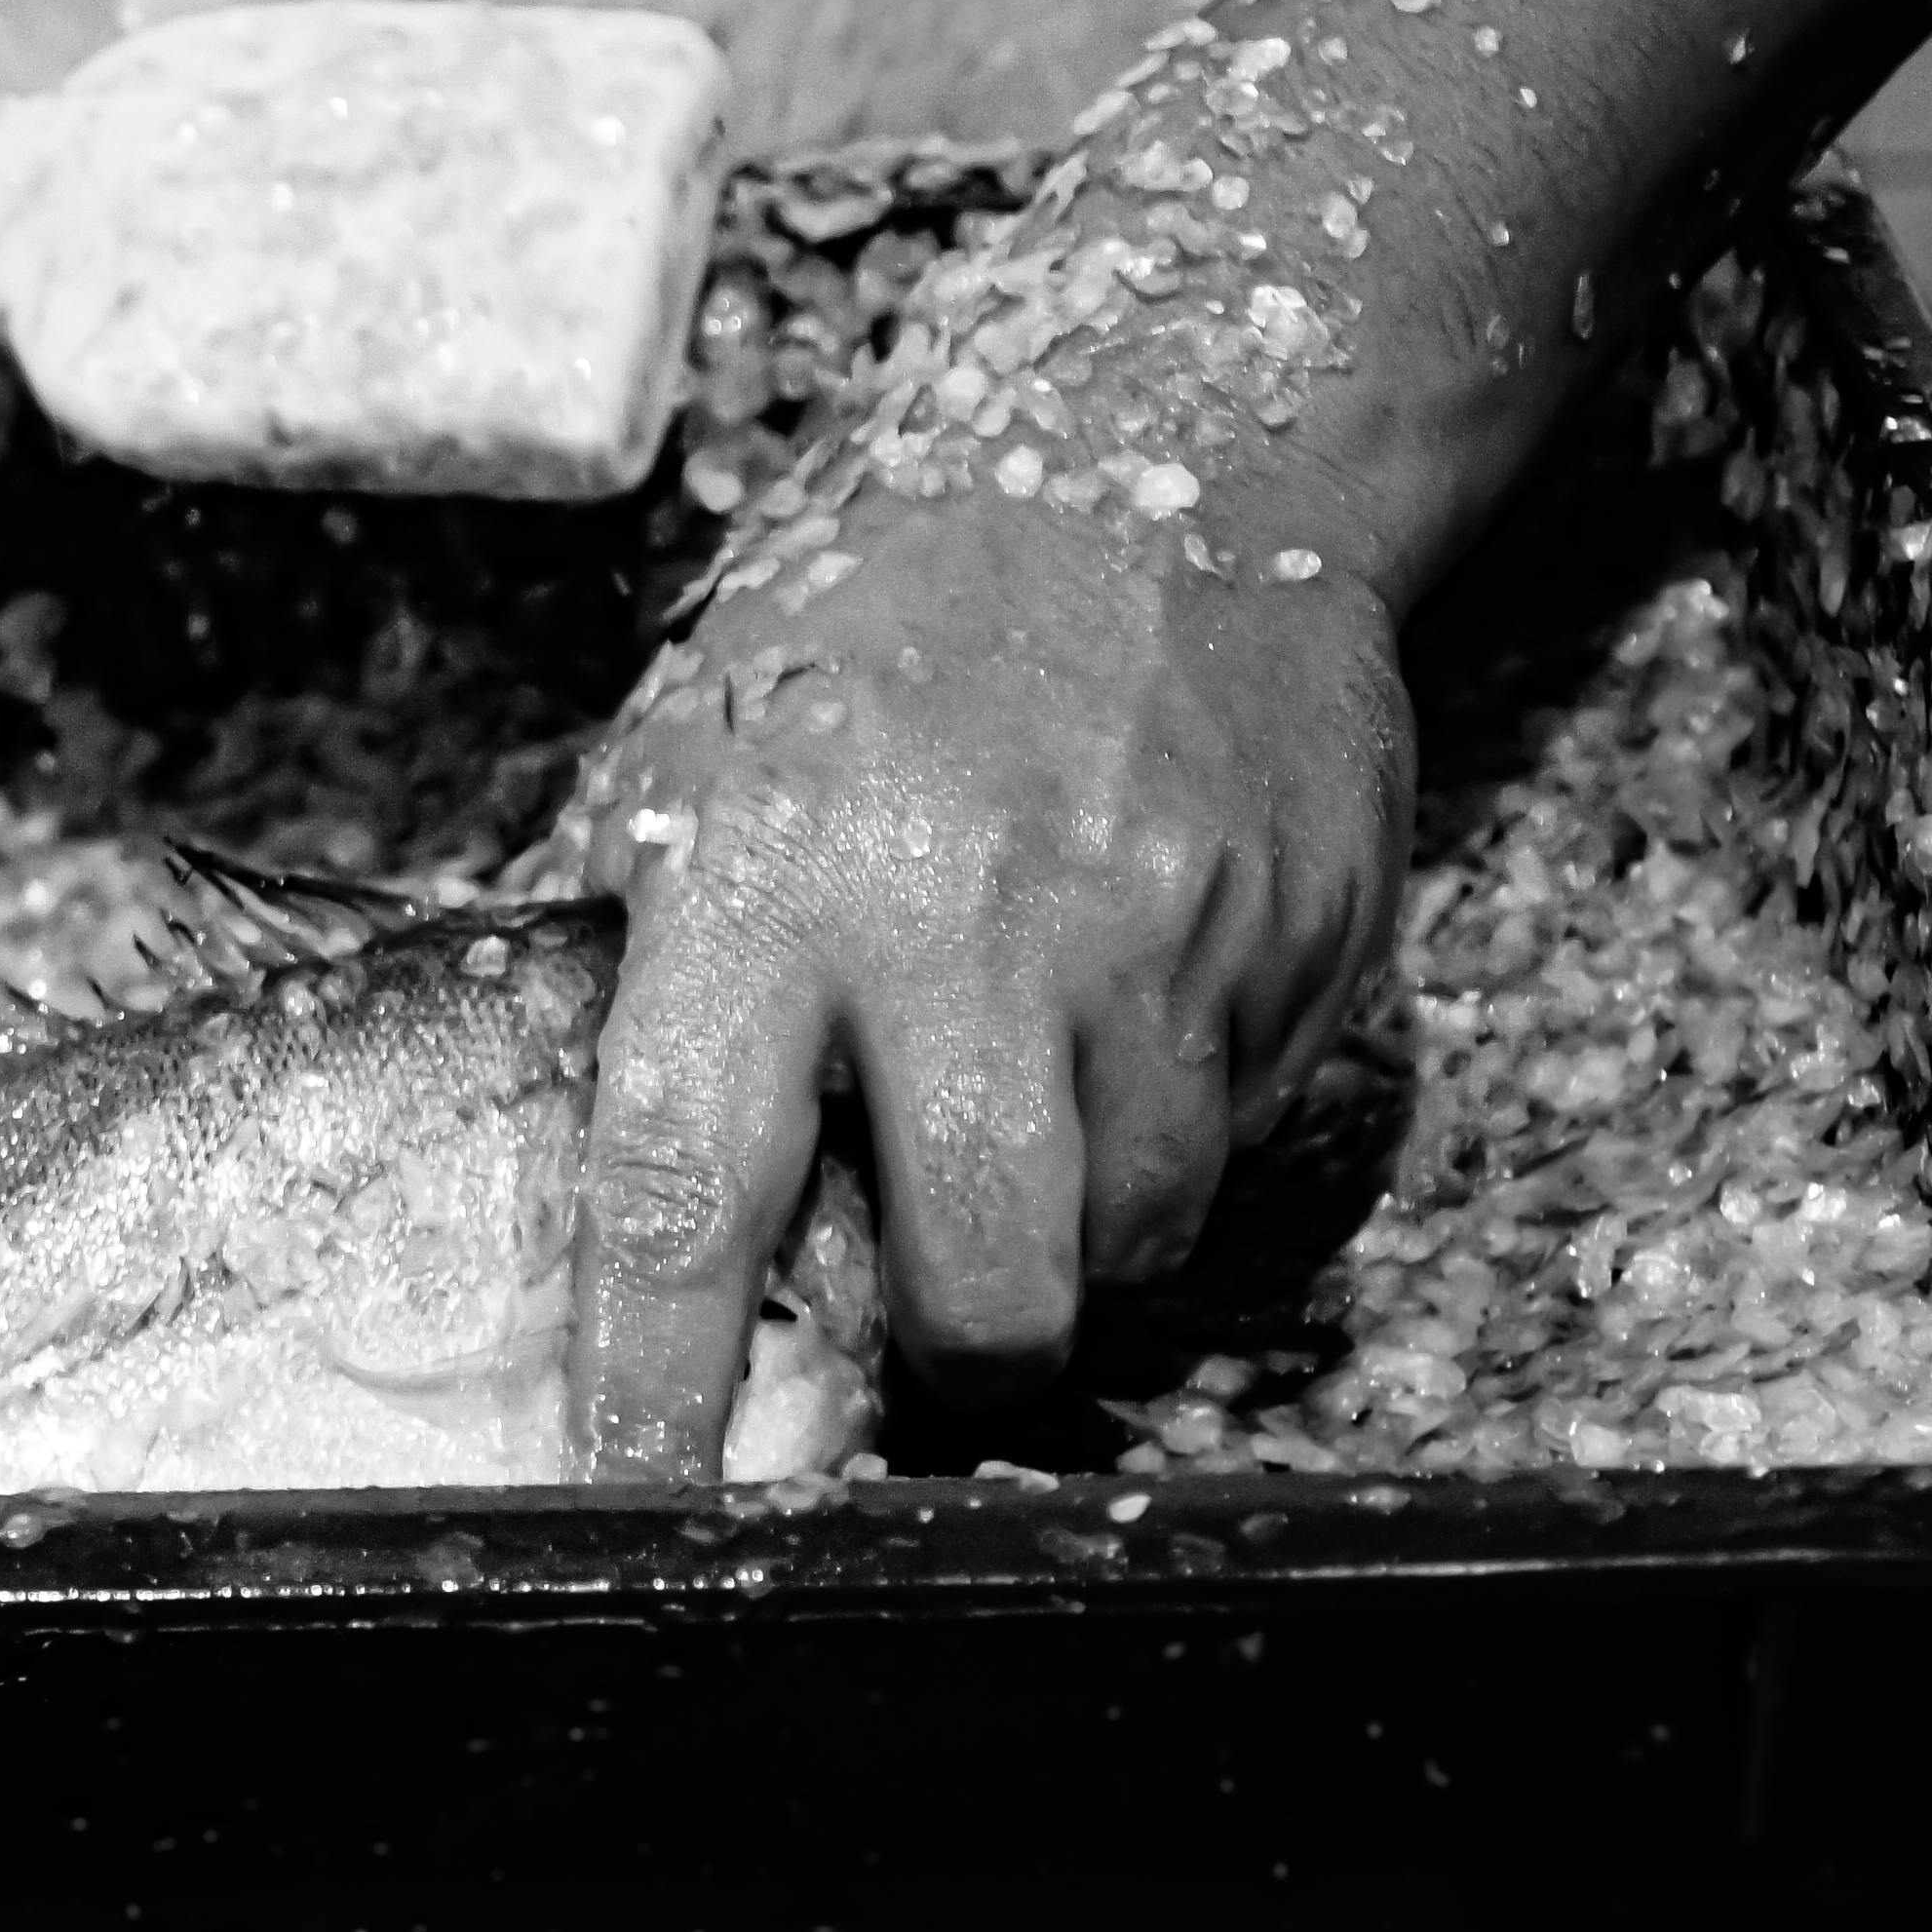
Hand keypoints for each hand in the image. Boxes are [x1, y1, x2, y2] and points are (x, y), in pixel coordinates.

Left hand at [557, 454, 1413, 1475]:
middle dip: (963, 1344)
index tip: (638, 1499)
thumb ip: (673, 967)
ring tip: (1042, 1092)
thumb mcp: (708, 747)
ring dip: (1085, 1224)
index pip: (689, 1191)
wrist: (1175, 432)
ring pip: (1138, 1229)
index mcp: (775, 875)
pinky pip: (1244, 1126)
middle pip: (988, 1283)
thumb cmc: (891, 609)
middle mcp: (973, 919)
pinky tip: (1139, 992)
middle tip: (936, 1303)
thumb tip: (627, 1202)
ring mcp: (1163, 931)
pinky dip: (1185, 1113)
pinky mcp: (1304, 935)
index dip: (658, 1382)